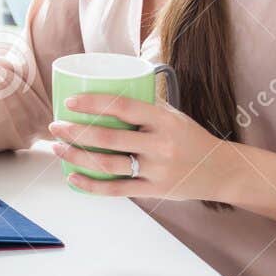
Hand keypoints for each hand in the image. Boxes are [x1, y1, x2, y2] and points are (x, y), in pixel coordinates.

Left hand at [50, 94, 275, 212]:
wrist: (220, 170)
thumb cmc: (189, 137)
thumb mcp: (172, 115)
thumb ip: (144, 104)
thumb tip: (106, 84)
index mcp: (165, 121)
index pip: (124, 107)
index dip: (94, 103)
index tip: (69, 102)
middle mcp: (161, 145)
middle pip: (110, 139)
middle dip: (76, 133)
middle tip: (55, 126)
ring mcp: (158, 170)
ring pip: (109, 165)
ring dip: (77, 156)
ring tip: (57, 148)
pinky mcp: (154, 191)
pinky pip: (117, 190)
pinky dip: (91, 185)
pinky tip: (72, 177)